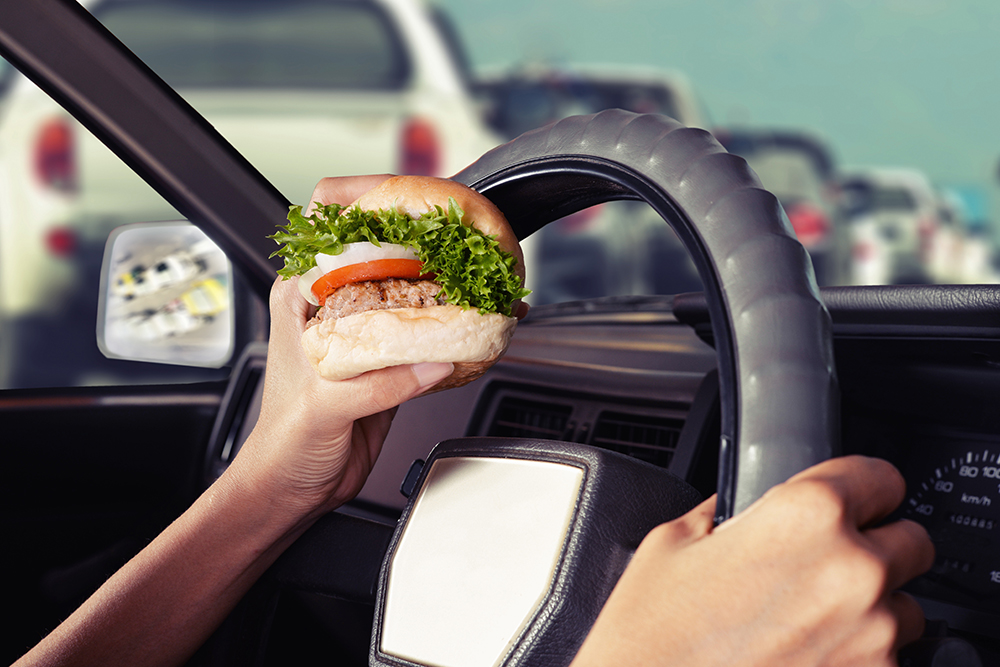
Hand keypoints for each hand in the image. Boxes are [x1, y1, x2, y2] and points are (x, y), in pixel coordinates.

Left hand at [231, 175, 453, 515]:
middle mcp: (334, 303)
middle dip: (425, 235)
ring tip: (483, 274)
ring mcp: (364, 328)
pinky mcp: (391, 358)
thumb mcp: (325, 405)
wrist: (297, 484)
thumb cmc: (286, 441)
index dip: (368, 194)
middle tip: (463, 235)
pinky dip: (458, 323)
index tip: (411, 197)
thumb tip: (432, 364)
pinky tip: (484, 323)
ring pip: (411, 282)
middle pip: (382, 244)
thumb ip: (379, 382)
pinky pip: (428, 329)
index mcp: (302, 295)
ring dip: (448, 277)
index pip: (328, 219)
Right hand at [571, 455, 934, 666]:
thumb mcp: (674, 541)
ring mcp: (871, 639)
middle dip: (873, 548)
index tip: (851, 501)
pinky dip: (855, 657)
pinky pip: (886, 661)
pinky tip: (803, 656)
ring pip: (905, 608)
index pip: (881, 477)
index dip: (860, 488)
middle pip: (911, 542)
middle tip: (820, 567)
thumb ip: (732, 510)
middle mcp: (852, 572)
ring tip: (806, 622)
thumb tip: (755, 505)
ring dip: (870, 609)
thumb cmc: (652, 635)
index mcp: (805, 515)